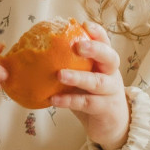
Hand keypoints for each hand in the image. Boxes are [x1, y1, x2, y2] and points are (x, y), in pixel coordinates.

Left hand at [50, 21, 129, 149]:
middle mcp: (111, 74)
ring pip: (97, 82)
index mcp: (105, 62)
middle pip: (109, 58)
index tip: (84, 24)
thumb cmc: (92, 95)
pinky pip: (87, 103)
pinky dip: (69, 100)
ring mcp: (111, 92)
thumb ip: (70, 65)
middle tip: (77, 46)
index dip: (97, 33)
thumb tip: (36, 51)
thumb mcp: (84, 77)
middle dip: (95, 49)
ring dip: (78, 77)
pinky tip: (54, 99)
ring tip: (60, 74)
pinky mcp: (105, 109)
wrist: (112, 125)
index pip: (106, 43)